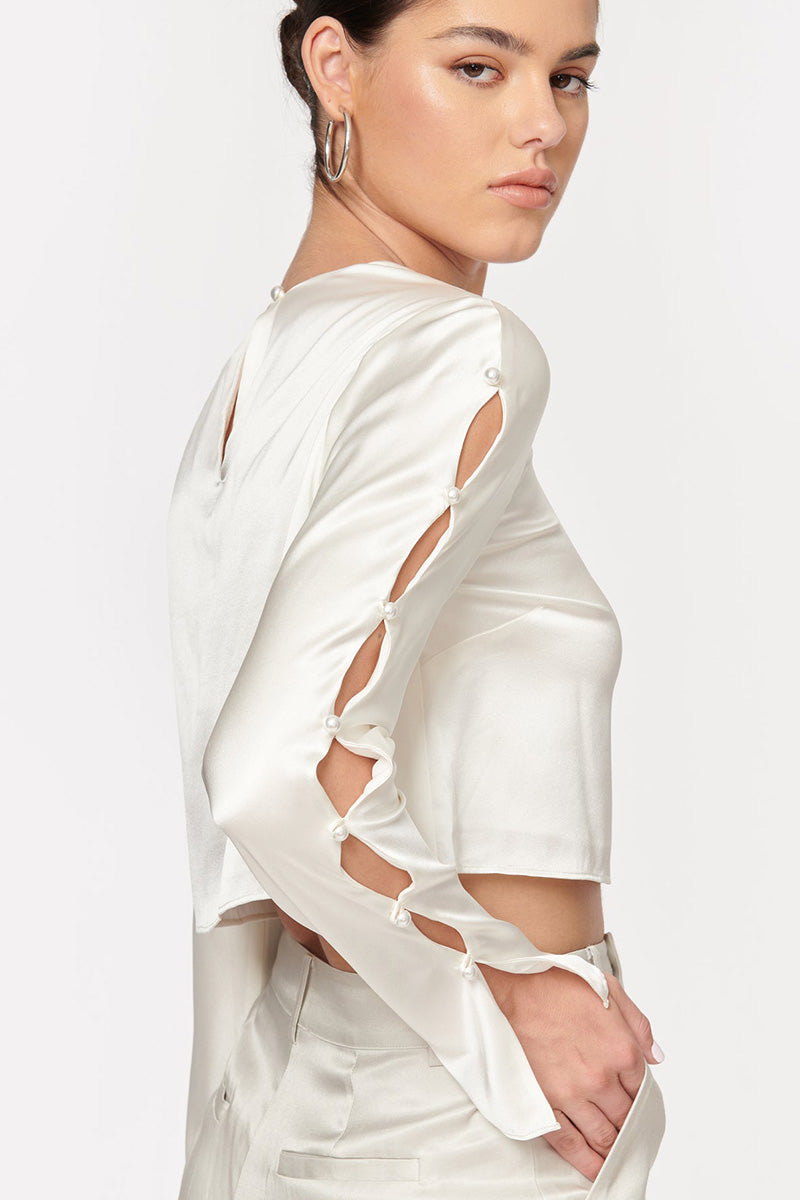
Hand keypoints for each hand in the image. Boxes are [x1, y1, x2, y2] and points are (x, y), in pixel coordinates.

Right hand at [483, 964, 660, 1181]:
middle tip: (626, 1132)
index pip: (643, 1090)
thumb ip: (639, 1025)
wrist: (512, 987)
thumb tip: (657, 1057)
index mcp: (622, 1050)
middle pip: (625, 1117)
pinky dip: (586, 1162)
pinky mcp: (546, 1104)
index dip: (640, 1099)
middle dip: (628, 1127)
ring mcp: (574, 1095)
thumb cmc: (555, 984)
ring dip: (612, 1149)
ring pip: (603, 1136)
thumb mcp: (609, 990)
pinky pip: (571, 1144)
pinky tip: (595, 1168)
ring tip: (614, 1155)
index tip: (635, 1104)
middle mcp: (602, 1078)